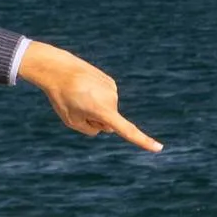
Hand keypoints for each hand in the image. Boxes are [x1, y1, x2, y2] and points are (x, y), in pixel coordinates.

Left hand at [20, 42, 159, 149]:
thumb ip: (91, 130)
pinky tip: (85, 88)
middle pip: (109, 123)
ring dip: (95, 107)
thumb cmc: (62, 97)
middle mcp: (112, 99)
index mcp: (103, 111)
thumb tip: (107, 126)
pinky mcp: (110, 82)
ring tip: (80, 95)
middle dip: (96, 120)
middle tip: (78, 106)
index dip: (143, 141)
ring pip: (108, 110)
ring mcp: (113, 89)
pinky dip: (96, 97)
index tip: (158, 148)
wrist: (58, 68)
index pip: (127, 130)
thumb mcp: (72, 122)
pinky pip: (106, 99)